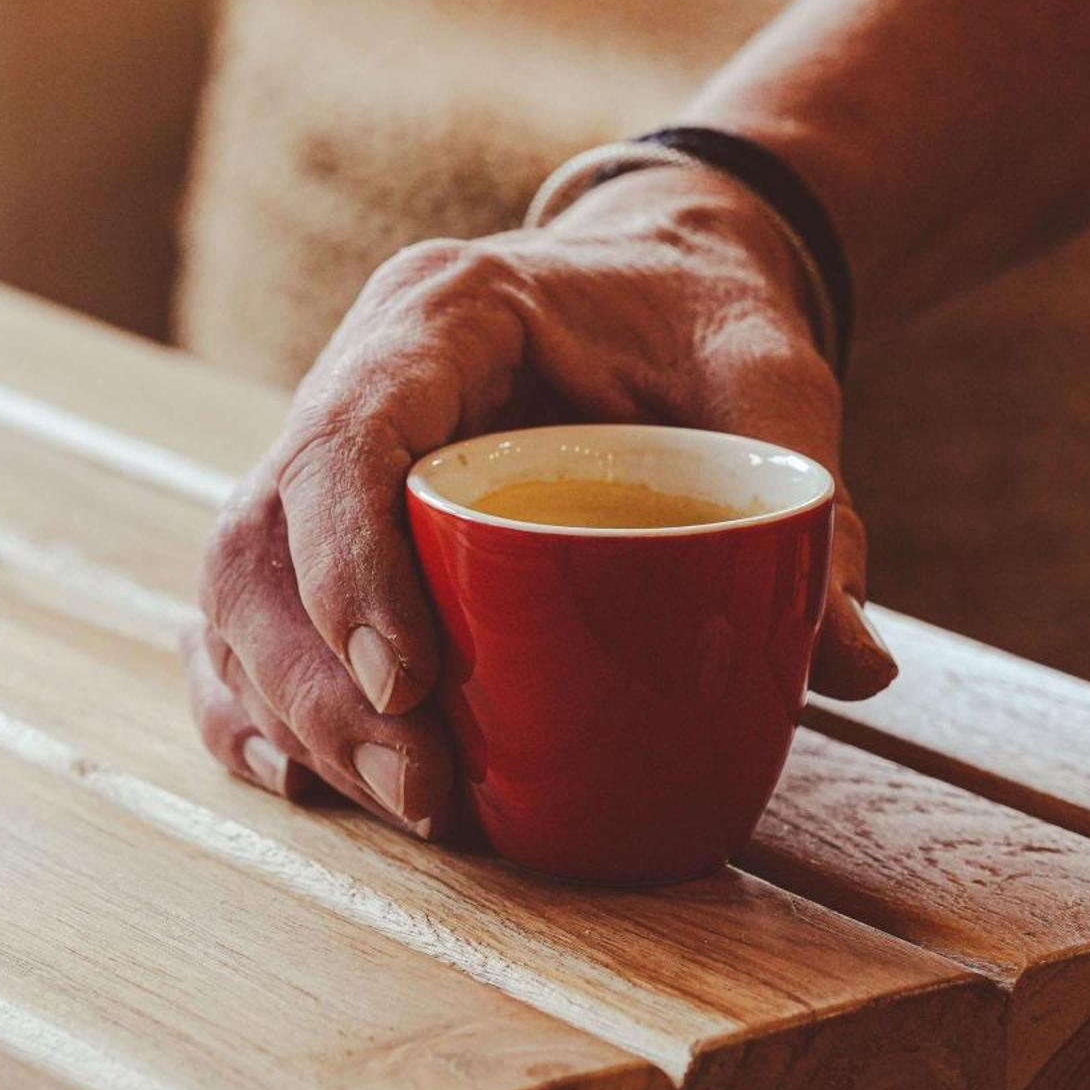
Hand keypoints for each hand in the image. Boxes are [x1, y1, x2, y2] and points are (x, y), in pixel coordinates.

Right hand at [183, 163, 896, 836]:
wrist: (660, 278)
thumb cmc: (706, 323)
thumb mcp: (777, 385)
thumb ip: (817, 507)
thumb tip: (853, 669)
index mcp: (444, 314)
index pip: (346, 437)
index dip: (350, 568)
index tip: (409, 689)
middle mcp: (356, 375)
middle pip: (263, 538)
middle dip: (324, 688)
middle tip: (429, 799)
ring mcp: (323, 446)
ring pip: (236, 590)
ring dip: (296, 716)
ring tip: (405, 811)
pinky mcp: (325, 520)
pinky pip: (246, 617)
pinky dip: (258, 704)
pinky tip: (299, 780)